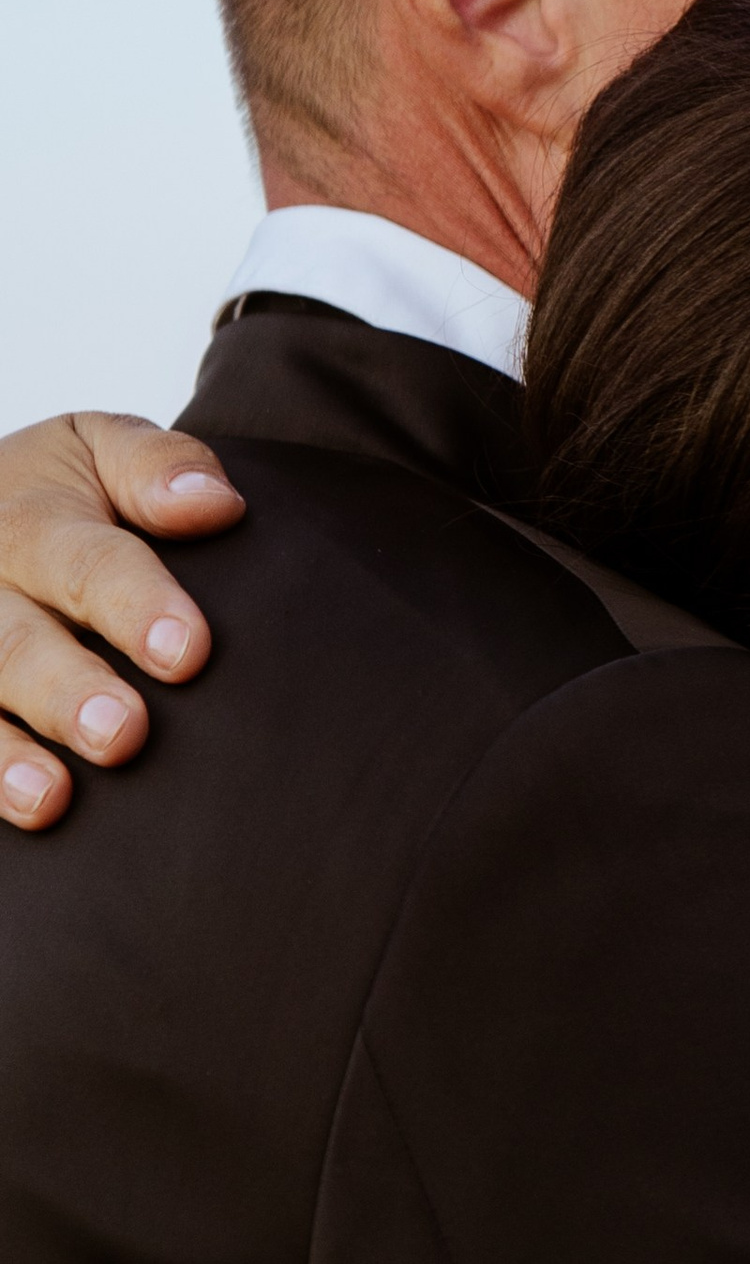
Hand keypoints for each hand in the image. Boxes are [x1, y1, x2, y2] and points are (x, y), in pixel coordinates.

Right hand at [0, 414, 243, 827]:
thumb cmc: (72, 496)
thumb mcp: (104, 450)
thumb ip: (157, 467)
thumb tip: (215, 503)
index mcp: (33, 518)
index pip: (88, 563)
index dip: (135, 606)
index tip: (188, 652)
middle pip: (17, 644)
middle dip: (66, 691)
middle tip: (122, 734)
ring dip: (6, 755)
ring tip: (49, 797)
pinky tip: (22, 814)